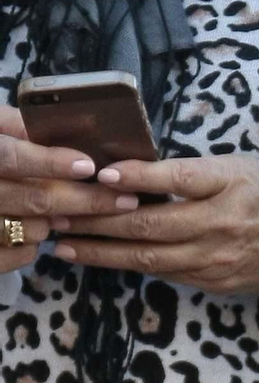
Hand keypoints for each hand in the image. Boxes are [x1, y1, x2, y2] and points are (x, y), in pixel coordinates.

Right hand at [0, 103, 139, 273]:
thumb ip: (21, 128)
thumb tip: (72, 131)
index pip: (11, 157)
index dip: (50, 162)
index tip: (89, 166)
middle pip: (34, 200)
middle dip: (83, 201)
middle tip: (124, 200)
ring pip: (33, 230)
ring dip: (60, 221)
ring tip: (75, 209)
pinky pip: (22, 254)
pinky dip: (37, 242)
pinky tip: (40, 226)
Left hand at [51, 152, 258, 295]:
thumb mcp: (235, 167)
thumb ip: (190, 172)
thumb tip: (136, 175)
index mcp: (226, 186)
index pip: (175, 180)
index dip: (137, 179)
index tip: (101, 175)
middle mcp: (220, 226)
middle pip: (151, 227)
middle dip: (99, 223)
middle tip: (61, 218)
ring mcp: (218, 260)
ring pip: (151, 259)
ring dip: (105, 253)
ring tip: (68, 246)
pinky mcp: (217, 283)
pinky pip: (168, 274)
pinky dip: (135, 265)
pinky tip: (107, 258)